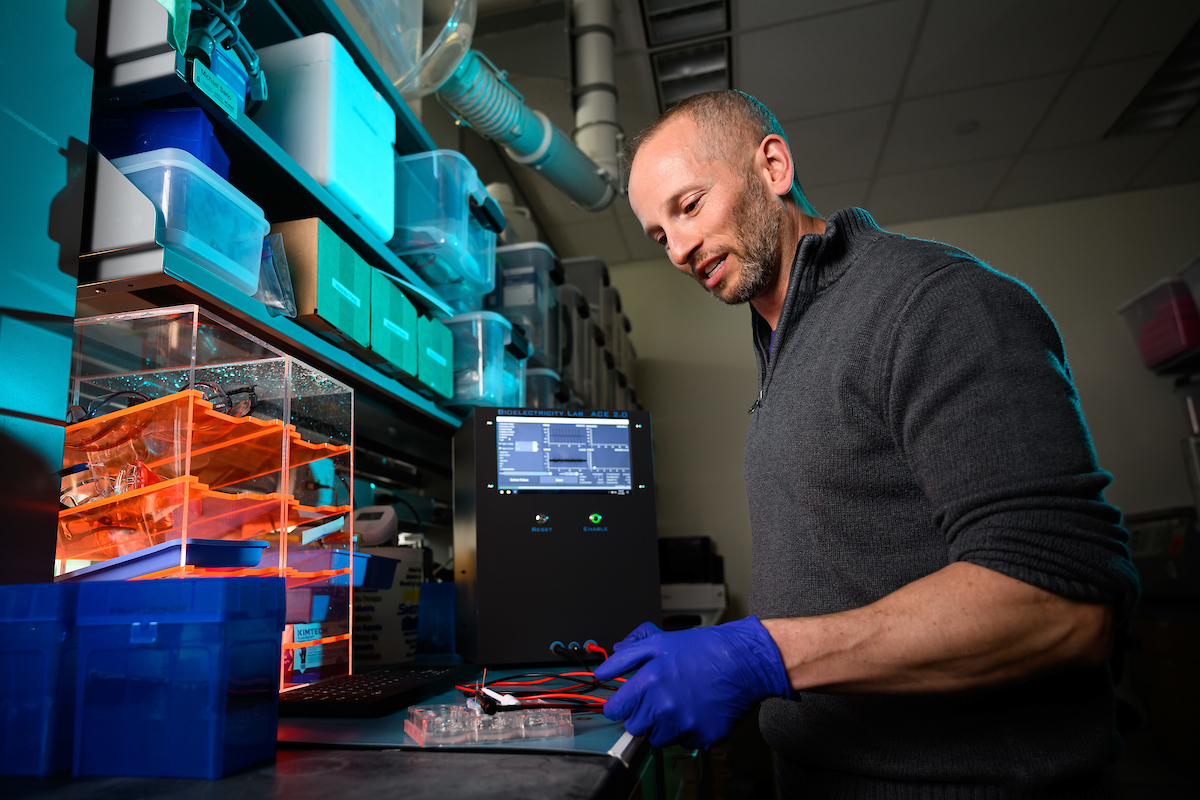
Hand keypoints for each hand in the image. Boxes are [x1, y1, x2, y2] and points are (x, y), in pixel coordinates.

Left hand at [593, 617, 790, 748]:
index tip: (624, 704)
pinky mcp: (703, 738)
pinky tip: (698, 710)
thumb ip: (628, 655)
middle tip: (658, 699)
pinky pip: (685, 742)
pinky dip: (688, 731)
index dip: (619, 705)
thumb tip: (605, 669)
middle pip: (635, 727)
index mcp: (649, 681)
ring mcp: (684, 725)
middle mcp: (664, 707)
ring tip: (680, 702)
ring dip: (664, 725)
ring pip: (658, 738)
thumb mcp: (661, 641)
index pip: (615, 710)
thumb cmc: (704, 649)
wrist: (744, 661)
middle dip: (642, 715)